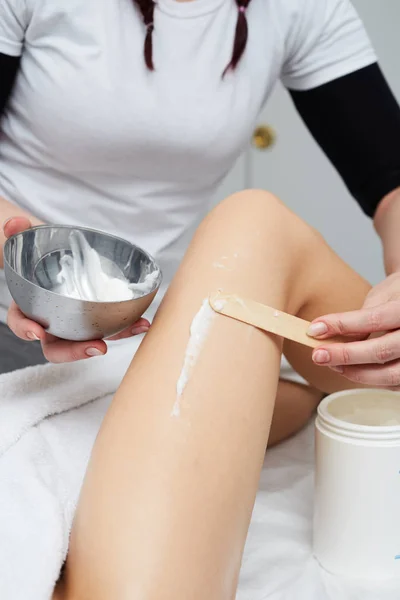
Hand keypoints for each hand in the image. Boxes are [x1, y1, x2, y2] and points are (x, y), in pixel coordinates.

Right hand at [4, 217, 149, 362]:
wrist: (55, 255)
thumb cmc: (37, 252)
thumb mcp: (25, 239)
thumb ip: (16, 231)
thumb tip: (14, 224)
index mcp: (28, 307)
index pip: (20, 323)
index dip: (25, 329)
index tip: (36, 332)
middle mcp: (51, 323)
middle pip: (57, 347)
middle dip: (76, 351)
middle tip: (97, 347)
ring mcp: (75, 325)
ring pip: (88, 341)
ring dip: (113, 339)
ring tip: (134, 330)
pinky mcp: (96, 320)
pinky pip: (110, 328)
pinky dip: (127, 327)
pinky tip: (143, 322)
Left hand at [307, 272, 399, 387]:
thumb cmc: (398, 297)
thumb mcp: (381, 297)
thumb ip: (361, 317)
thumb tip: (330, 335)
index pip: (373, 319)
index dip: (341, 325)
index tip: (314, 329)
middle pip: (381, 351)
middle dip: (345, 355)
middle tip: (318, 355)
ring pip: (389, 375)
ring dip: (355, 373)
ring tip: (332, 364)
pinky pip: (392, 384)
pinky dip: (369, 379)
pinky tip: (349, 370)